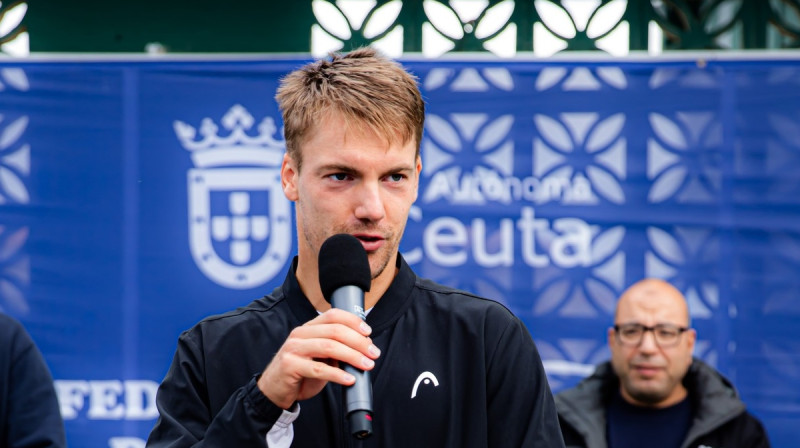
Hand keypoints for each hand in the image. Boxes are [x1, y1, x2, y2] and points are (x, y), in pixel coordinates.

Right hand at [257, 308, 379, 409]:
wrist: (274, 390)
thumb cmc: (301, 373)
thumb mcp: (319, 358)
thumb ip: (336, 350)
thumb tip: (364, 348)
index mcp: (308, 328)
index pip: (333, 315)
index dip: (353, 321)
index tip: (368, 332)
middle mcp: (300, 334)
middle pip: (335, 331)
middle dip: (359, 341)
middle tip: (373, 353)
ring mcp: (293, 349)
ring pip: (329, 347)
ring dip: (352, 356)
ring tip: (367, 365)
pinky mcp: (290, 366)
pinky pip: (319, 369)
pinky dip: (338, 375)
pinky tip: (350, 379)